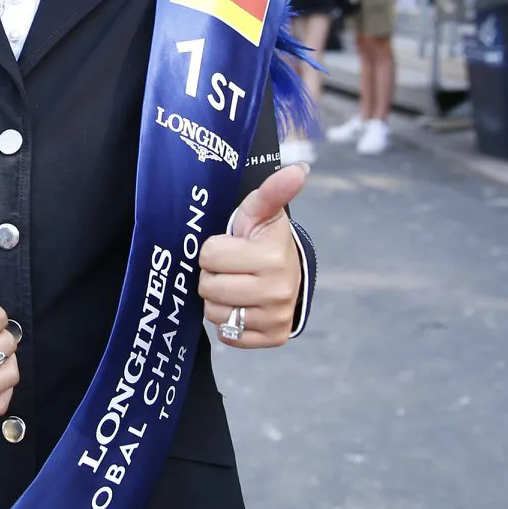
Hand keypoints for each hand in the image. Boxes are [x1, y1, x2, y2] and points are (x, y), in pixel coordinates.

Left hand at [200, 164, 308, 348]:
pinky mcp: (272, 338)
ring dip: (218, 300)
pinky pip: (228, 336)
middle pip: (208, 288)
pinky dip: (229, 322)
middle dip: (214, 275)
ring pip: (214, 314)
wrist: (290, 273)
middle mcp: (277, 291)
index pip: (209, 256)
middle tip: (232, 268)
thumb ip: (272, 191)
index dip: (214, 250)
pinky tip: (243, 305)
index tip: (232, 247)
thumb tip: (299, 170)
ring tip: (236, 285)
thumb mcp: (262, 212)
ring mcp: (276, 318)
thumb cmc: (265, 240)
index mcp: (272, 257)